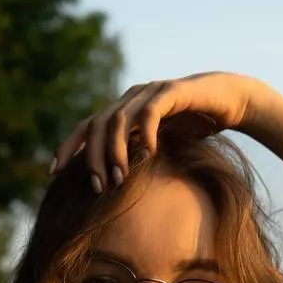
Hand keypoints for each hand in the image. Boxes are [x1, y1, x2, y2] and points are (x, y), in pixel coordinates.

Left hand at [49, 71, 266, 191]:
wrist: (229, 101)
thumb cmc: (194, 127)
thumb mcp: (160, 147)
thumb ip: (137, 159)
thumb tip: (115, 190)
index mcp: (123, 111)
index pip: (86, 127)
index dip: (68, 148)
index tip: (53, 173)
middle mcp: (130, 98)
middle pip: (97, 125)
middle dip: (92, 158)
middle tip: (98, 188)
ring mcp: (150, 92)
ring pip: (119, 119)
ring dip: (115, 151)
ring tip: (119, 178)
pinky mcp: (172, 92)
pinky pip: (151, 112)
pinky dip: (146, 133)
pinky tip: (150, 153)